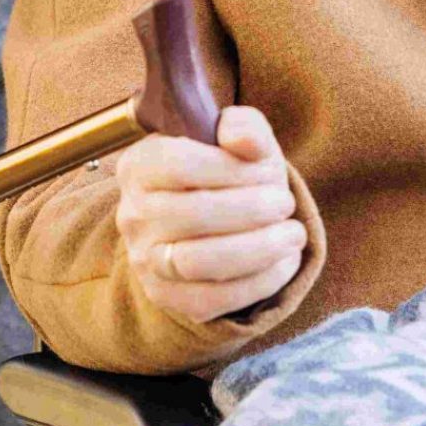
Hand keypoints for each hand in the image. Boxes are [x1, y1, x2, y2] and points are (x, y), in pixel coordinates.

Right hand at [116, 107, 306, 324]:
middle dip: (252, 209)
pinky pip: (211, 299)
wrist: (222, 220)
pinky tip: (284, 261)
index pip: (178, 165)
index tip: (267, 169)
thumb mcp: (241, 138)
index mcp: (140, 165)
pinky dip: (258, 282)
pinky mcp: (167, 297)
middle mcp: (133, 214)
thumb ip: (244, 127)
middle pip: (192, 214)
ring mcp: (145, 260)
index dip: (230, 168)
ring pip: (198, 262)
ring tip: (293, 233)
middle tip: (285, 203)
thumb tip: (243, 140)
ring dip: (258, 248)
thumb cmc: (231, 171)